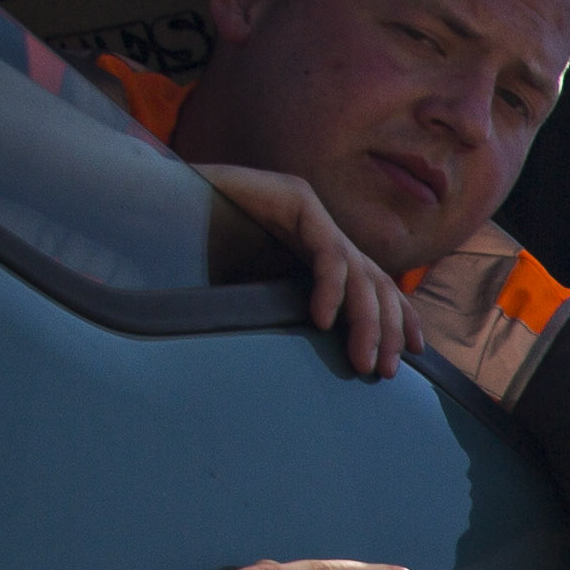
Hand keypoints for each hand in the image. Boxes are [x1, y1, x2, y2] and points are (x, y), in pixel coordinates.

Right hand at [187, 162, 414, 378]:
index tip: (415, 353)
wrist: (154, 202)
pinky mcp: (295, 198)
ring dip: (365, 320)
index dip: (399, 317)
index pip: (373, 284)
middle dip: (386, 330)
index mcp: (318, 246)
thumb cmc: (197, 250)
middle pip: (374, 282)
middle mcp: (322, 226)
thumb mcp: (255, 292)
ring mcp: (311, 209)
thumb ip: (288, 310)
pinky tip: (323, 320)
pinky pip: (327, 253)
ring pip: (358, 272)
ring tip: (362, 359)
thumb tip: (319, 356)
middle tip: (384, 371)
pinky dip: (330, 289)